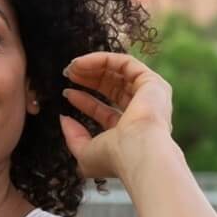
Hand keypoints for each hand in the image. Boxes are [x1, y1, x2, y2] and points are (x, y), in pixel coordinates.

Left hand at [59, 51, 173, 179]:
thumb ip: (73, 136)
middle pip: (113, 87)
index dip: (85, 100)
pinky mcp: (152, 82)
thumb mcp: (84, 152)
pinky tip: (80, 63)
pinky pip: (124, 62)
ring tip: (71, 67)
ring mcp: (150, 96)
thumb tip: (64, 119)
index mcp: (130, 130)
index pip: (105, 109)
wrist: (136, 151)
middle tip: (68, 74)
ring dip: (93, 66)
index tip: (67, 93)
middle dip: (89, 79)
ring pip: (119, 72)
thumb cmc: (114, 158)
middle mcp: (143, 112)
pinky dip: (101, 58)